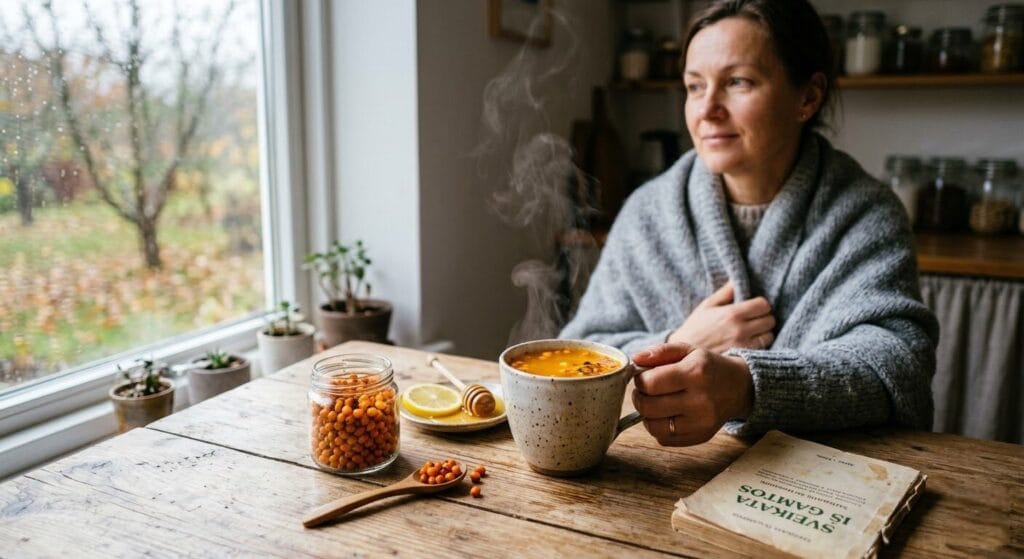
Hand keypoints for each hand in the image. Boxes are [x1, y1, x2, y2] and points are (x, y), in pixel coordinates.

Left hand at [631, 343, 752, 446]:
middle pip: (649, 407)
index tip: (643, 377)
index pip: (651, 383)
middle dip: (639, 398)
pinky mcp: (700, 436)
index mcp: (696, 373)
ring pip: (654, 427)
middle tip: (645, 391)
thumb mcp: (687, 350)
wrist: (738, 388)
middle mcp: (700, 400)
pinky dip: (658, 428)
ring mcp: (701, 422)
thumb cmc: (707, 367)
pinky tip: (665, 415)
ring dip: (646, 415)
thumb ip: (660, 351)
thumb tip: (635, 359)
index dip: (640, 380)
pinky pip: (664, 439)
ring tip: (653, 403)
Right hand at [668, 281, 775, 352]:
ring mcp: (743, 346)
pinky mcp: (743, 359)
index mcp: (732, 313)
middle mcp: (740, 329)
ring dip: (763, 333)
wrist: (684, 355)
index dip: (760, 305)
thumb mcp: (707, 306)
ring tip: (752, 332)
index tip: (753, 307)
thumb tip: (736, 279)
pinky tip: (749, 343)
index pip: (763, 305)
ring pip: (769, 336)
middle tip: (754, 320)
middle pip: (770, 320)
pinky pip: (763, 349)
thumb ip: (725, 292)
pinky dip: (759, 345)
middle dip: (763, 318)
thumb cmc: (695, 328)